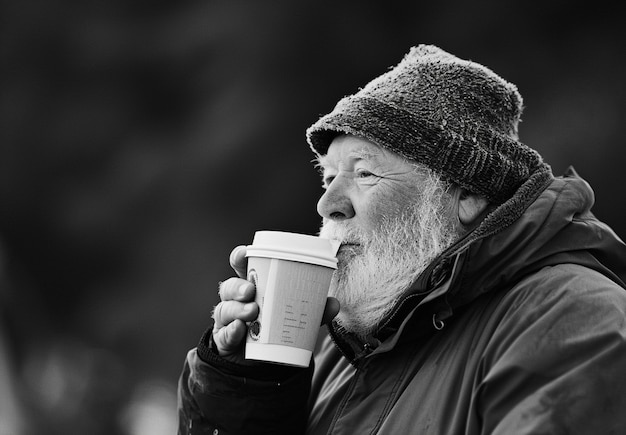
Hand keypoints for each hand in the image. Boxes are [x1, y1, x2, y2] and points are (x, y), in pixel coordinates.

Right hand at [212, 245, 340, 362]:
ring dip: (237, 309)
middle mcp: (235, 300)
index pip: (241, 267)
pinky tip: (238, 329)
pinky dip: (230, 332)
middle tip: (251, 290)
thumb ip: (312, 311)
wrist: (262, 360)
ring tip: (252, 311)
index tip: (243, 253)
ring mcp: (227, 320)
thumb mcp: (295, 317)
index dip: (239, 258)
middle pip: (229, 286)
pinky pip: (223, 334)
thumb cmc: (276, 327)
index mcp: (252, 286)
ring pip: (225, 309)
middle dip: (238, 286)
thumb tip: (335, 303)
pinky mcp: (224, 340)